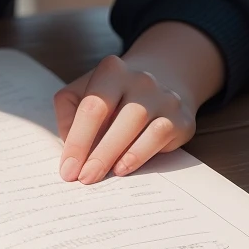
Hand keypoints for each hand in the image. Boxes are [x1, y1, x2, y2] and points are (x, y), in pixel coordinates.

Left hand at [52, 23, 225, 184]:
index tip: (67, 168)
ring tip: (99, 175)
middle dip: (96, 153)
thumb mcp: (83, 92)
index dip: (78, 140)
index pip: (92, 106)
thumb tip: (70, 145)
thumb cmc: (113, 95)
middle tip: (83, 177)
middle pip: (116, 116)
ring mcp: (164, 97)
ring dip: (116, 154)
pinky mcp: (181, 118)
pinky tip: (123, 167)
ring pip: (139, 124)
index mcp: (112, 70)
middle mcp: (141, 80)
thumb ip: (68, 114)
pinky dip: (139, 154)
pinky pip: (160, 136)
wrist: (163, 81)